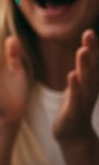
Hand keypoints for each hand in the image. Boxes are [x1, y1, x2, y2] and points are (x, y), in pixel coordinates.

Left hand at [54, 30, 98, 146]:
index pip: (91, 63)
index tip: (89, 31)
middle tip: (89, 33)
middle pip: (90, 66)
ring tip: (82, 50)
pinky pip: (75, 96)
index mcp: (88, 83)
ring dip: (84, 65)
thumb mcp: (78, 87)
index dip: (91, 47)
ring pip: (84, 79)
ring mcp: (83, 99)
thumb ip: (82, 71)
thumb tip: (84, 54)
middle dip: (90, 50)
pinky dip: (74, 86)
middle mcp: (88, 89)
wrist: (72, 134)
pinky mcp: (74, 110)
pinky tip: (71, 75)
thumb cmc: (73, 108)